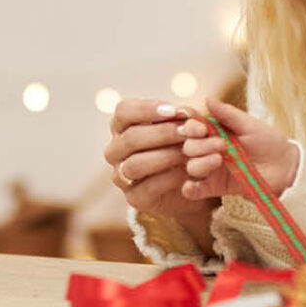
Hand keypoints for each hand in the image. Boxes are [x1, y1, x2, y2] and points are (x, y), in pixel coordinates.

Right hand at [104, 97, 212, 222]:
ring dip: (167, 156)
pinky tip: (188, 172)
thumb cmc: (182, 144)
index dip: (147, 109)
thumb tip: (185, 114)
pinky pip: (148, 187)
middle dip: (163, 133)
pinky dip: (171, 177)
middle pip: (130, 138)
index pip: (123, 111)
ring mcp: (121, 176)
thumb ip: (184, 117)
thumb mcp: (185, 126)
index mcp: (122, 126)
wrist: (189, 183)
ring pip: (135, 164)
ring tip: (190, 152)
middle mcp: (115, 150)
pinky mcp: (134, 198)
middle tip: (189, 132)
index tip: (174, 111)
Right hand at [178, 97, 300, 200]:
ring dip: (200, 163)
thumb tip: (208, 98)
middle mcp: (209, 150)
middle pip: (189, 147)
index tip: (202, 129)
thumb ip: (228, 113)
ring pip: (191, 167)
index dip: (191, 128)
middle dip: (200, 146)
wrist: (285, 167)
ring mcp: (212, 169)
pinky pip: (195, 191)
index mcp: (215, 132)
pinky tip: (193, 186)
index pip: (192, 128)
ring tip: (218, 160)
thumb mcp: (249, 124)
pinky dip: (190, 189)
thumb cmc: (269, 142)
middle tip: (221, 145)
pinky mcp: (216, 187)